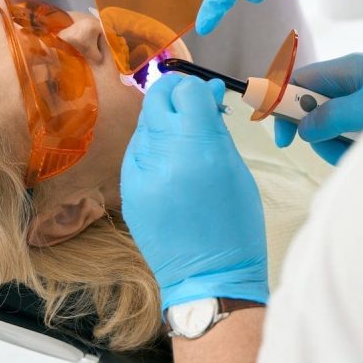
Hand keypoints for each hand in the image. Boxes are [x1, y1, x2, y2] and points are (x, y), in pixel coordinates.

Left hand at [121, 75, 267, 309]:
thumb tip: (206, 93)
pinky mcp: (127, 189)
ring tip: (185, 141)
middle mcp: (163, 155)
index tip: (207, 95)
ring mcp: (138, 173)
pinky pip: (137, 152)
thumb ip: (216, 127)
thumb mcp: (236, 169)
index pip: (186, 91)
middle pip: (158, 99)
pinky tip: (171, 165)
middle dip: (175, 93)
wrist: (210, 275)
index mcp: (198, 149)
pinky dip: (153, 148)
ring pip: (145, 123)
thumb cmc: (235, 222)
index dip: (198, 88)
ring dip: (164, 121)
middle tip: (192, 104)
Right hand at [275, 53, 362, 163]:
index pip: (300, 81)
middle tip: (340, 148)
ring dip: (343, 146)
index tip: (282, 135)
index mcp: (348, 69)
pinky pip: (355, 137)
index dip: (283, 104)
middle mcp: (355, 83)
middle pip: (316, 111)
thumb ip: (332, 116)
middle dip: (322, 135)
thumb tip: (304, 129)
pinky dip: (360, 148)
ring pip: (335, 129)